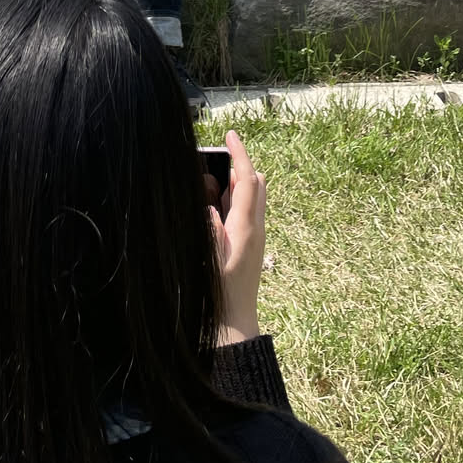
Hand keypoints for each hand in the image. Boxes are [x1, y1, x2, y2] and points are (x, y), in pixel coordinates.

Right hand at [210, 130, 265, 346]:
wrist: (233, 328)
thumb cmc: (217, 299)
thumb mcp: (207, 263)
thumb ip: (209, 233)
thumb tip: (210, 207)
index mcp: (246, 229)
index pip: (247, 181)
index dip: (239, 155)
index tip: (231, 134)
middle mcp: (255, 229)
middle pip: (255, 184)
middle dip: (239, 164)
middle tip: (217, 155)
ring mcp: (254, 238)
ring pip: (251, 198)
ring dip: (234, 183)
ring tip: (207, 182)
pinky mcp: (249, 246)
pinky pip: (244, 212)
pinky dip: (231, 200)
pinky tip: (212, 207)